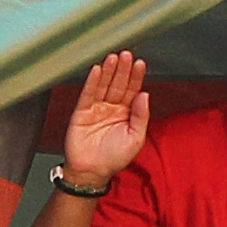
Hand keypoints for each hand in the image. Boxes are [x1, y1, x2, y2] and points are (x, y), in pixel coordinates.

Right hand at [64, 51, 150, 187]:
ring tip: (114, 57)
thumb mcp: (135, 139)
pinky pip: (87, 94)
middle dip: (123, 69)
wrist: (92, 172)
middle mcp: (112, 107)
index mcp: (127, 113)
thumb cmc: (114, 158)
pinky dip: (92, 82)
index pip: (133, 90)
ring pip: (104, 86)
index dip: (136, 77)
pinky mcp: (81, 112)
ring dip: (109, 71)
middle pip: (119, 84)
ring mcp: (96, 108)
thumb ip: (141, 116)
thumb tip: (145, 94)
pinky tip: (97, 70)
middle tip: (127, 54)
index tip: (140, 63)